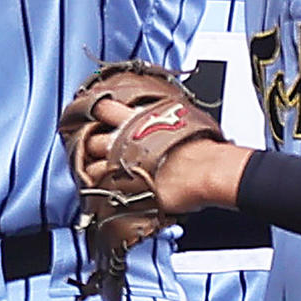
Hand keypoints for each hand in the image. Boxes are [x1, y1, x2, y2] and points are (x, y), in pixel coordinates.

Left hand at [79, 98, 250, 213]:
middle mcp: (125, 141)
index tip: (96, 116)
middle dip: (92, 145)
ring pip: (91, 168)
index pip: (105, 109)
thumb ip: (160, 119)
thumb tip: (159, 119)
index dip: (97, 113)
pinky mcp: (126, 190)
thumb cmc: (202, 146)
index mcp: (138, 119)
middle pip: (91, 140)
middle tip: (98, 150)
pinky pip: (104, 192)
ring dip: (94, 170)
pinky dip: (103, 192)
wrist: (209, 170)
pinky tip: (110, 191)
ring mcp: (123, 167)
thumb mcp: (180, 119)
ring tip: (102, 173)